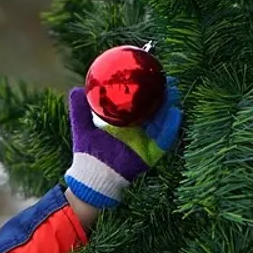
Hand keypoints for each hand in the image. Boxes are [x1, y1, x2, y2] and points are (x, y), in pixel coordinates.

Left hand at [64, 77, 181, 208]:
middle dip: (163, 96)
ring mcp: (145, 142)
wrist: (90, 177)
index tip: (151, 76)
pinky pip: (165, 140)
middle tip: (169, 80)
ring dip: (170, 106)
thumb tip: (77, 89)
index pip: (140, 105)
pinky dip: (171, 127)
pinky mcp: (150, 154)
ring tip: (173, 91)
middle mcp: (137, 132)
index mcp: (124, 124)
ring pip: (162, 122)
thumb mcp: (82, 127)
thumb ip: (80, 109)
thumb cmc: (87, 153)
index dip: (147, 91)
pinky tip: (176, 113)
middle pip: (155, 111)